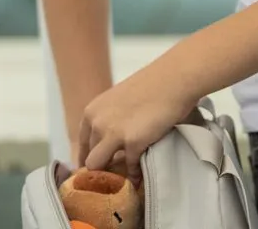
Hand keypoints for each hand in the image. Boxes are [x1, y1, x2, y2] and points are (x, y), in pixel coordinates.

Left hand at [77, 62, 196, 183]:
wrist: (175, 78)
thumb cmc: (153, 84)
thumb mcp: (120, 101)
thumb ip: (109, 120)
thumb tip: (109, 145)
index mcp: (92, 111)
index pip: (82, 146)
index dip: (90, 160)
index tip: (102, 169)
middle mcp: (97, 123)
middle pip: (90, 159)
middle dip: (103, 169)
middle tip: (117, 175)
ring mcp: (113, 133)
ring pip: (100, 167)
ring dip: (113, 175)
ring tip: (126, 179)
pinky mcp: (133, 142)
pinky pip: (130, 168)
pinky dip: (136, 174)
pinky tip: (142, 173)